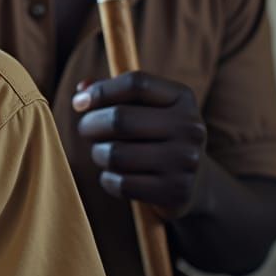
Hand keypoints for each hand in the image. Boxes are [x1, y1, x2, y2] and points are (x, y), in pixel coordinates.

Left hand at [73, 71, 206, 218]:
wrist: (196, 182)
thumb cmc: (155, 134)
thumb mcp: (142, 106)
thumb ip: (110, 91)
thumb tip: (82, 90)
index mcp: (182, 98)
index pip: (135, 83)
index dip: (100, 91)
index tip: (79, 103)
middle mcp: (190, 127)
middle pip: (120, 119)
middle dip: (90, 125)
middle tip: (86, 131)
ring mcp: (186, 161)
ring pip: (115, 154)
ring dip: (98, 154)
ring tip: (103, 154)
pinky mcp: (176, 191)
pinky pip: (121, 184)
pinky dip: (108, 179)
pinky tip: (116, 175)